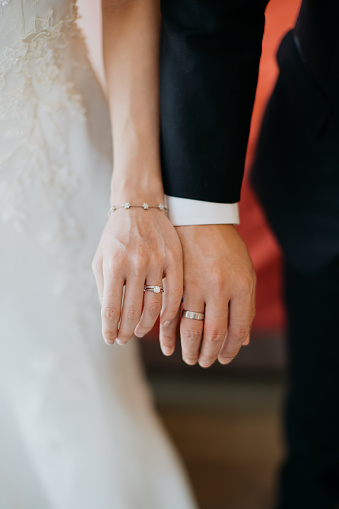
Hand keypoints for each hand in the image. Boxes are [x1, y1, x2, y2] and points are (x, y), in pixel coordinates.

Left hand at [92, 206, 182, 345]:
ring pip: (154, 307)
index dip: (110, 330)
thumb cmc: (116, 237)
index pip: (110, 309)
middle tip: (124, 339)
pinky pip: (174, 294)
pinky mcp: (175, 259)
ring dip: (146, 326)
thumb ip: (103, 288)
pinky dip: (169, 313)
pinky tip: (162, 320)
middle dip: (126, 332)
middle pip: (132, 312)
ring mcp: (157, 261)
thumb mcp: (101, 259)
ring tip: (140, 331)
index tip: (110, 339)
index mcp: (113, 265)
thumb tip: (110, 319)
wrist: (139, 206)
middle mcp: (135, 263)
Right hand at [160, 225, 255, 366]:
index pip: (236, 329)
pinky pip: (170, 315)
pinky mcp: (175, 282)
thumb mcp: (245, 272)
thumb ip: (245, 306)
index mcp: (241, 286)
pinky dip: (167, 334)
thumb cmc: (226, 247)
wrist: (199, 218)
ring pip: (190, 328)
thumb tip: (243, 340)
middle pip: (213, 333)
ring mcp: (195, 285)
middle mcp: (219, 288)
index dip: (230, 349)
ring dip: (188, 349)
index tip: (223, 359)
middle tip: (203, 363)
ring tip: (188, 359)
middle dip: (208, 355)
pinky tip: (168, 346)